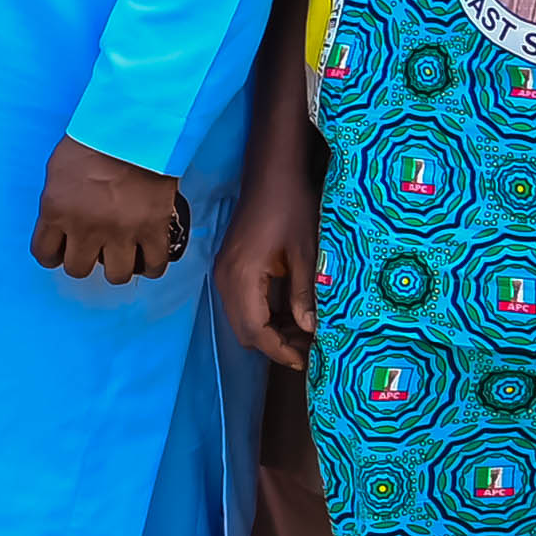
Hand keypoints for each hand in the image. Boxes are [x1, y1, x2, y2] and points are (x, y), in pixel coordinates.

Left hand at [29, 135, 193, 287]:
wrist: (134, 128)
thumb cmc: (93, 142)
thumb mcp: (57, 171)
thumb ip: (57, 203)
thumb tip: (60, 224)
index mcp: (56, 211)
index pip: (44, 254)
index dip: (53, 255)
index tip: (62, 251)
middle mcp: (85, 227)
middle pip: (78, 269)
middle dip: (84, 261)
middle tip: (93, 249)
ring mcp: (120, 231)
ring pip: (115, 276)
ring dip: (117, 268)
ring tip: (122, 255)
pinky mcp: (152, 229)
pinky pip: (152, 266)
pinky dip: (150, 267)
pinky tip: (147, 258)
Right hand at [219, 153, 321, 370]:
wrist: (271, 175)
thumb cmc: (291, 208)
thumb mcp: (305, 253)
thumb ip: (304, 293)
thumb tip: (310, 329)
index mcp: (242, 276)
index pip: (255, 330)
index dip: (279, 350)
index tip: (306, 360)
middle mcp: (226, 279)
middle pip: (244, 330)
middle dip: (275, 345)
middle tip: (309, 349)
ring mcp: (225, 273)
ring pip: (242, 319)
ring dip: (270, 331)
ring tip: (304, 334)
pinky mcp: (231, 268)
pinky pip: (243, 304)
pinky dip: (264, 316)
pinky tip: (291, 314)